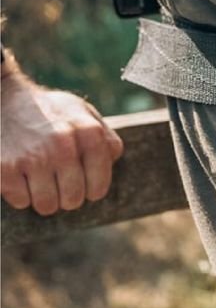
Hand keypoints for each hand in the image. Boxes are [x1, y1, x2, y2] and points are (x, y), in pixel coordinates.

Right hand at [1, 73, 123, 215]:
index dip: (92, 190)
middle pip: (73, 200)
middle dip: (67, 195)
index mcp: (89, 132)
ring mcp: (33, 157)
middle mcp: (63, 145)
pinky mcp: (6, 169)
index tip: (84, 185)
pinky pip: (21, 202)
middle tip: (59, 181)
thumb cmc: (51, 112)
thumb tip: (113, 160)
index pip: (99, 186)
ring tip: (40, 177)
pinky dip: (21, 193)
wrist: (6, 101)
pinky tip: (21, 173)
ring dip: (44, 197)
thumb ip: (105, 137)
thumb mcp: (84, 113)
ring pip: (47, 206)